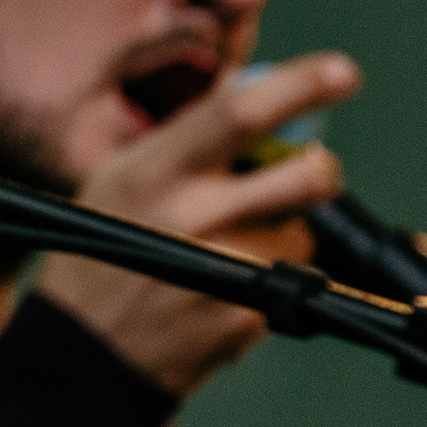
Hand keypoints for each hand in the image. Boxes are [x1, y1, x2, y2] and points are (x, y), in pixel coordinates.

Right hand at [33, 52, 356, 396]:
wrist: (84, 354)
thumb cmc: (99, 254)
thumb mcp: (119, 177)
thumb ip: (184, 137)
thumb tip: (249, 87)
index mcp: (156, 170)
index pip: (240, 111)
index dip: (301, 85)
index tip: (343, 71)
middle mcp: (191, 216)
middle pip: (304, 174)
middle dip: (320, 169)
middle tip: (309, 171)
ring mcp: (222, 272)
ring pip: (300, 234)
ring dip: (283, 235)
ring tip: (231, 251)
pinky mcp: (243, 320)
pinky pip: (287, 284)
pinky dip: (268, 283)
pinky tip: (220, 292)